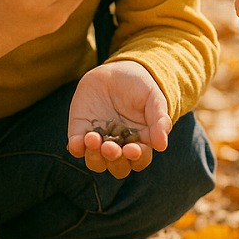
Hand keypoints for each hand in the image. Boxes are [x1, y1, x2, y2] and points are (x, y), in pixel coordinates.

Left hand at [67, 61, 171, 178]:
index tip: (133, 149)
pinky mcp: (80, 132)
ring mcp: (99, 141)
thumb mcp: (153, 98)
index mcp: (140, 142)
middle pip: (118, 167)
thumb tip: (162, 145)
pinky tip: (79, 140)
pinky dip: (77, 147)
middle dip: (115, 161)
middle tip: (110, 147)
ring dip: (95, 157)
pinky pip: (77, 147)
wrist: (116, 71)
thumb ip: (159, 120)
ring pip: (96, 162)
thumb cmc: (139, 87)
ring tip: (93, 139)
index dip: (137, 158)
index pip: (139, 160)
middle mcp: (119, 147)